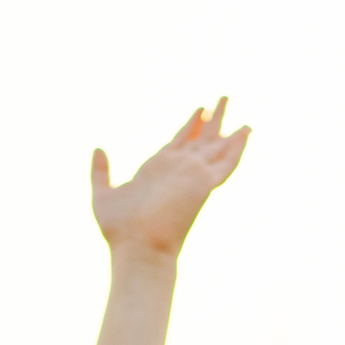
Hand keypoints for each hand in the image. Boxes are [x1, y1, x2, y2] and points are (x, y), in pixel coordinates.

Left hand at [91, 99, 249, 258]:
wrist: (136, 249)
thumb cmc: (118, 231)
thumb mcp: (103, 195)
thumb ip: (100, 171)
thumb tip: (98, 148)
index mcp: (158, 171)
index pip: (179, 142)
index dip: (190, 125)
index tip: (200, 109)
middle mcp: (177, 171)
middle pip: (200, 138)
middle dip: (212, 118)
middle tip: (223, 96)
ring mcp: (192, 176)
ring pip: (214, 144)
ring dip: (224, 122)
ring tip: (231, 101)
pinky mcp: (204, 184)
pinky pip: (227, 163)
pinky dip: (237, 148)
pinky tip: (246, 132)